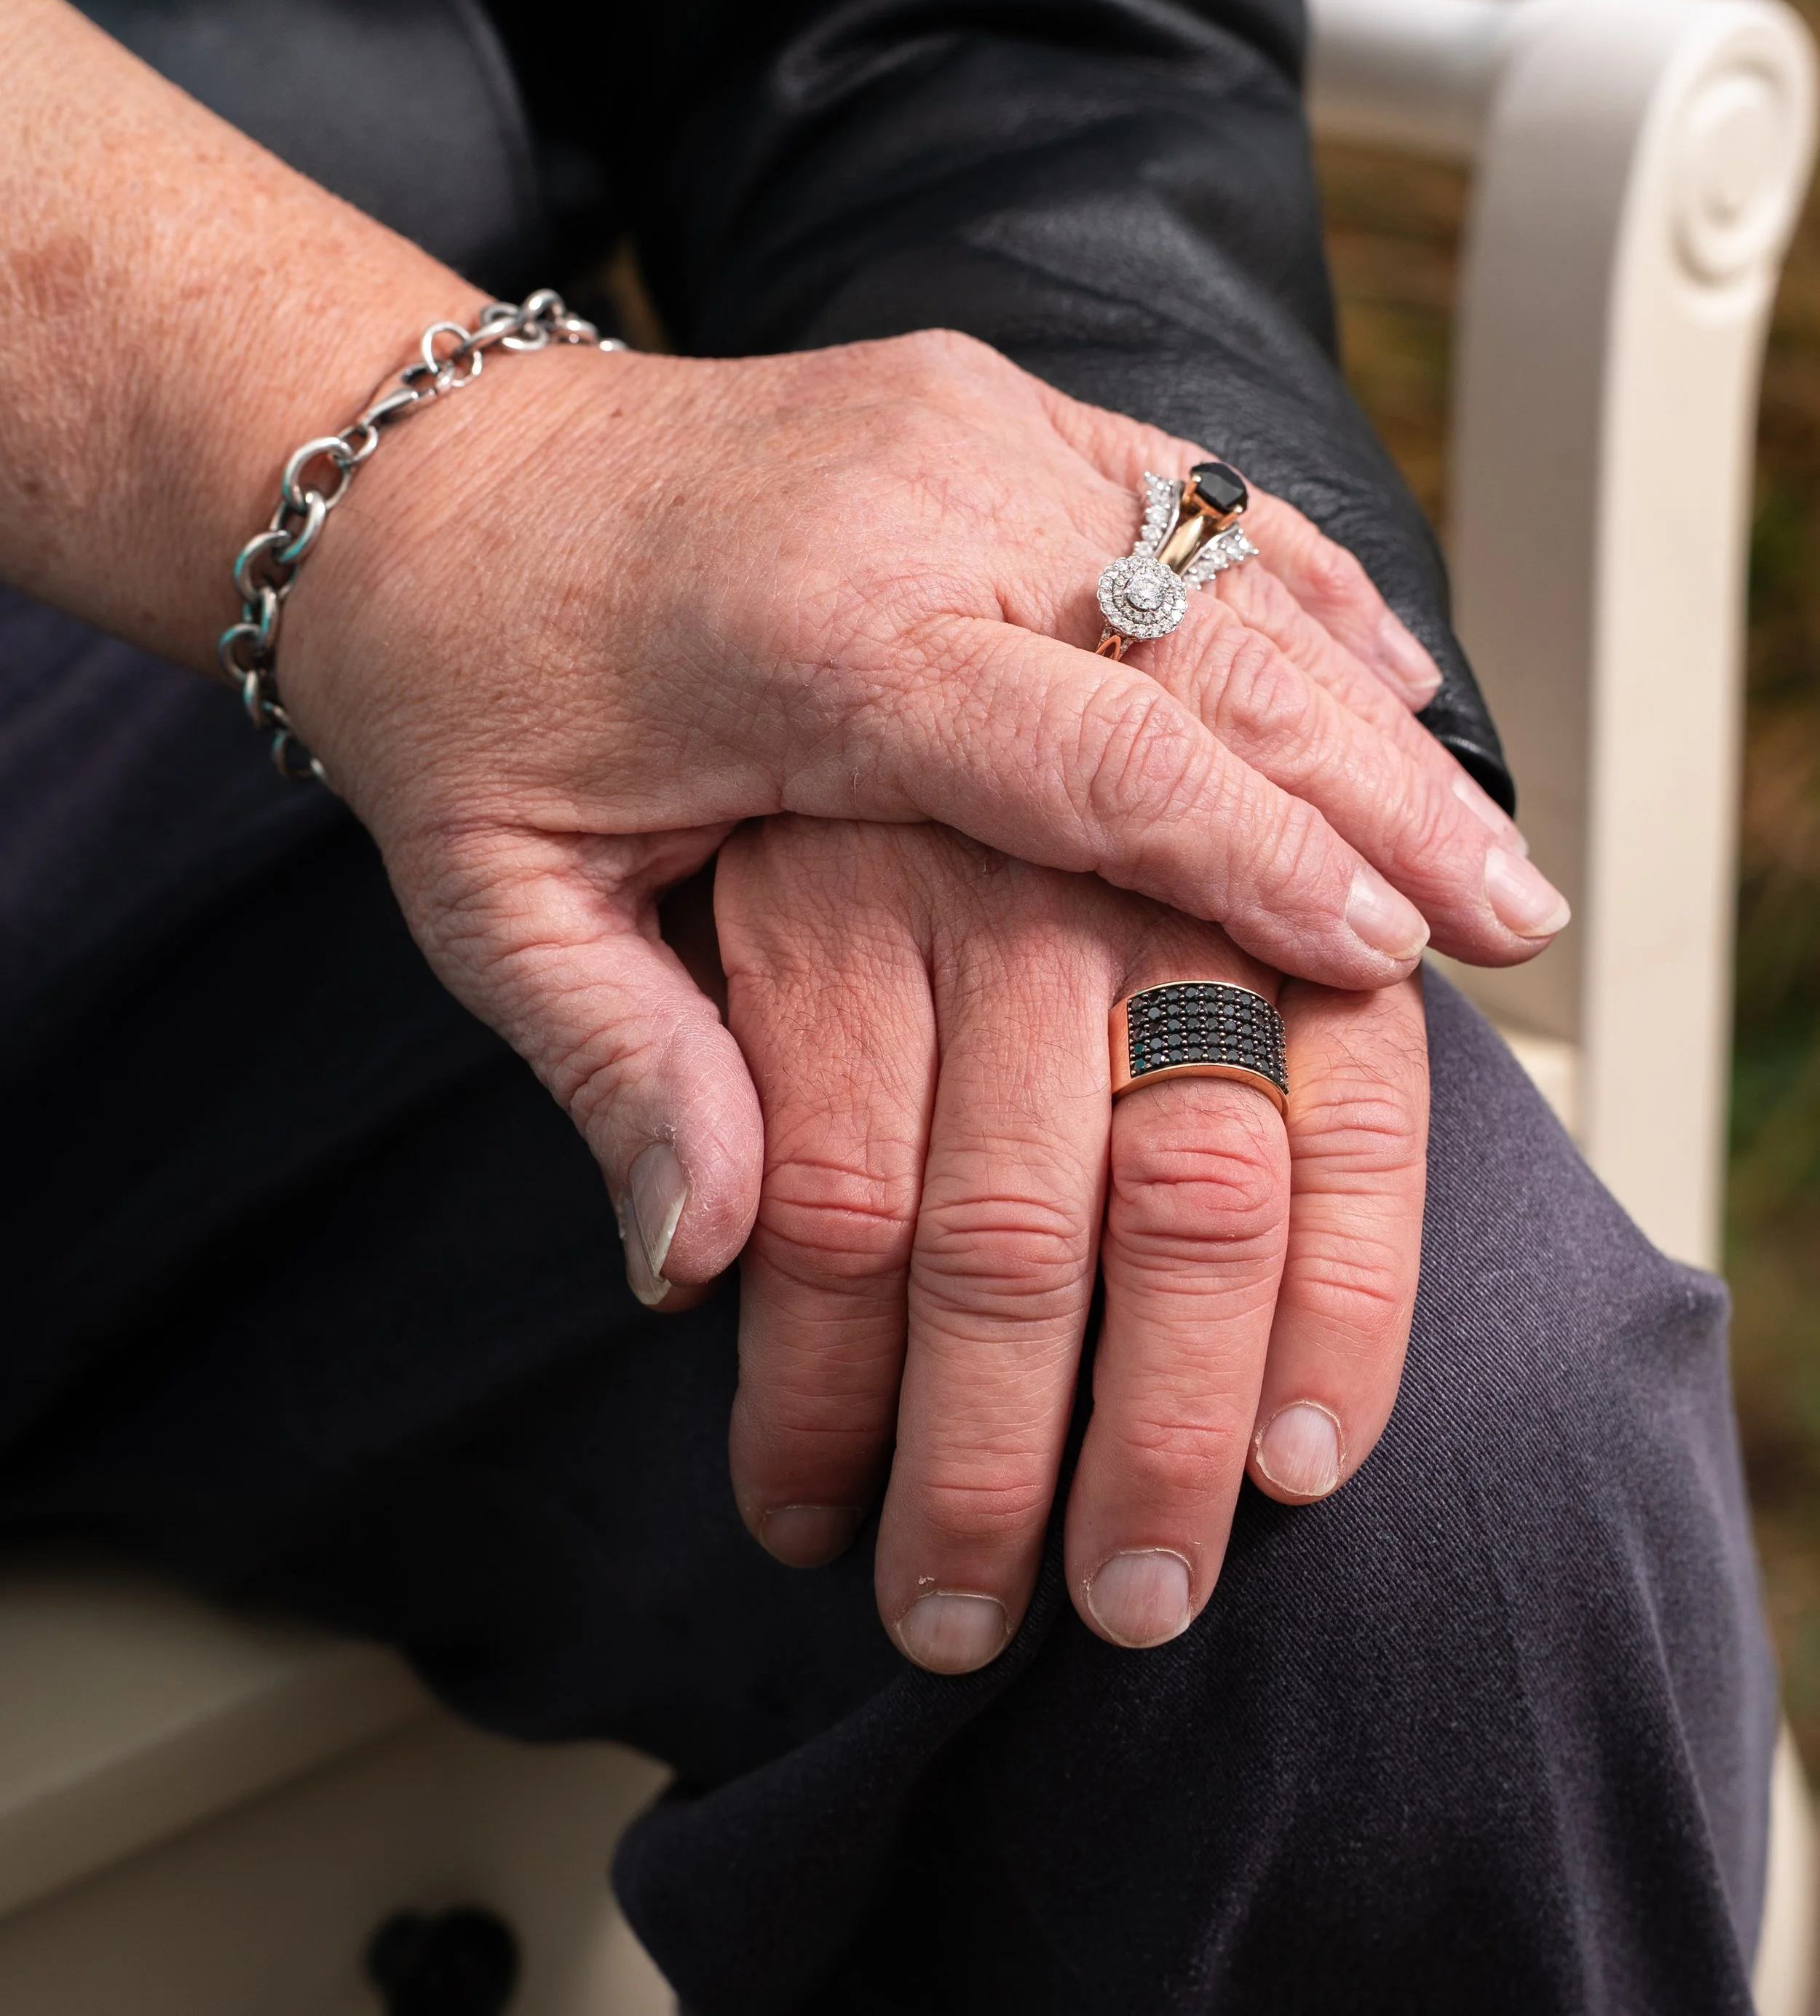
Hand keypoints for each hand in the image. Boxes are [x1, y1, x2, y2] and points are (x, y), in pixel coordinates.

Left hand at [279, 325, 1547, 1293]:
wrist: (421, 467)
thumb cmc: (462, 692)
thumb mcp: (495, 893)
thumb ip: (615, 1061)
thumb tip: (697, 1264)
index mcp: (812, 634)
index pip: (1085, 753)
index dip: (1249, 852)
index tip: (1382, 953)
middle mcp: (918, 502)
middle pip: (1201, 653)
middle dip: (1371, 793)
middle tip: (1507, 918)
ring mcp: (962, 426)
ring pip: (1222, 566)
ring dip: (1366, 704)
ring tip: (1486, 835)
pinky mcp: (980, 399)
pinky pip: (1181, 484)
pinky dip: (1293, 579)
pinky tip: (1389, 665)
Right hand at [715, 817, 1427, 1664]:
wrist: (867, 631)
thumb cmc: (1072, 849)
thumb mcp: (1216, 920)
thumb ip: (1290, 1105)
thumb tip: (1300, 1433)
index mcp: (1272, 899)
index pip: (1352, 1141)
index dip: (1345, 1333)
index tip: (1297, 1485)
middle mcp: (1138, 896)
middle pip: (1187, 1215)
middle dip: (1158, 1448)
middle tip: (1125, 1605)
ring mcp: (967, 904)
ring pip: (991, 1240)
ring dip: (966, 1459)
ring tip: (949, 1605)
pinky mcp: (807, 928)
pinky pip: (815, 1190)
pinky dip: (801, 1363)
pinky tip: (799, 1475)